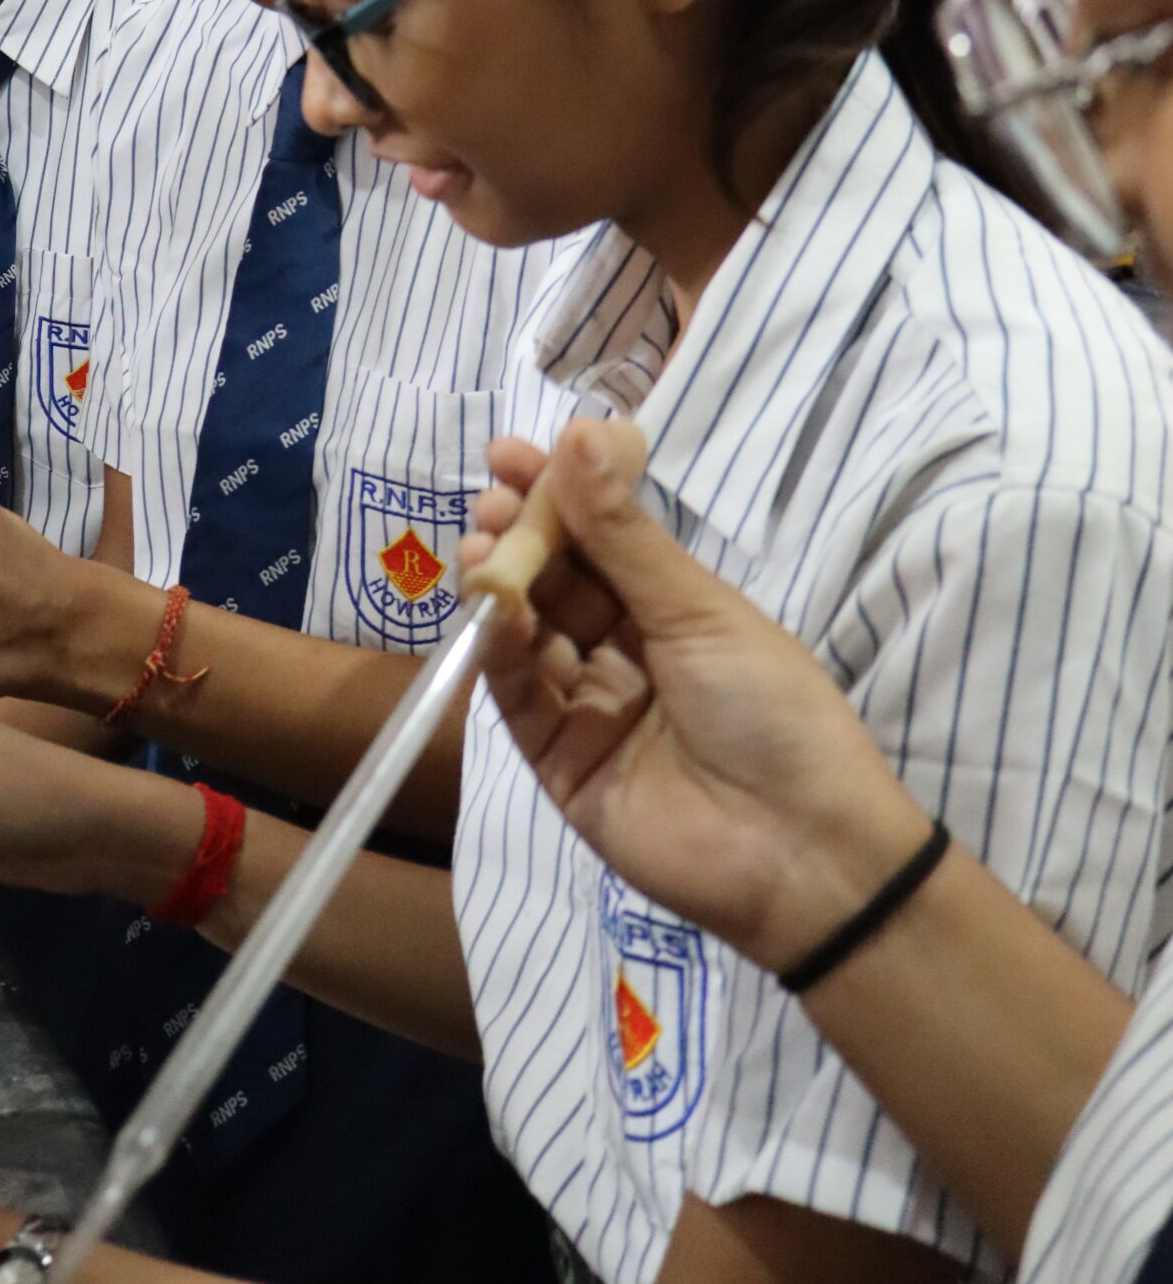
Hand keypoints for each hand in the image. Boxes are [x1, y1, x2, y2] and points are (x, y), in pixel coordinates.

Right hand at [466, 416, 932, 977]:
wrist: (801, 851)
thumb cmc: (771, 709)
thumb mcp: (699, 611)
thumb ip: (623, 535)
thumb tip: (579, 431)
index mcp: (673, 610)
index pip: (599, 539)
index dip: (557, 495)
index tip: (510, 453)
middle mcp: (626, 653)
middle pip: (556, 583)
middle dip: (519, 537)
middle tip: (490, 504)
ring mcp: (590, 709)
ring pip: (529, 638)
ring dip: (502, 591)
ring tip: (481, 550)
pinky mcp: (562, 766)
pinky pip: (521, 702)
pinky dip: (502, 657)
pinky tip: (495, 614)